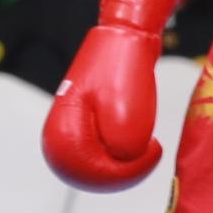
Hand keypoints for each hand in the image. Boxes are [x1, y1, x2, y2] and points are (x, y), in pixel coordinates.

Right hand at [42, 0, 183, 191]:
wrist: (124, 37)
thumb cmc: (123, 65)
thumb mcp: (128, 105)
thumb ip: (124, 142)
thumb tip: (124, 162)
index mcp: (62, 128)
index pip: (88, 171)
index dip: (125, 172)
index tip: (153, 149)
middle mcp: (59, 135)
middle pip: (90, 175)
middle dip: (126, 170)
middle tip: (153, 149)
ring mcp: (70, 132)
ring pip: (97, 167)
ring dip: (126, 162)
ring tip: (149, 141)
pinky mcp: (82, 130)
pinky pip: (101, 156)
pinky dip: (124, 155)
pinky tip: (144, 140)